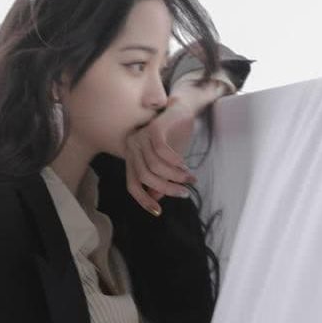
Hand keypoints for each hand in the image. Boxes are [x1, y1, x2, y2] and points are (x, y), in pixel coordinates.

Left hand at [124, 79, 226, 215]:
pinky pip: (161, 152)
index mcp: (131, 158)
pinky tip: (184, 165)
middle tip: (184, 193)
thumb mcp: (167, 164)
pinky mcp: (152, 129)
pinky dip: (174, 162)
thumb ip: (159, 180)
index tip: (158, 211)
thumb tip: (156, 198)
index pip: (132, 184)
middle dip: (166, 188)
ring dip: (175, 176)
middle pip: (145, 177)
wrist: (182, 111)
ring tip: (189, 178)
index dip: (143, 200)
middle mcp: (132, 147)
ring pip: (154, 166)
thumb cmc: (173, 138)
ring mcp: (140, 137)